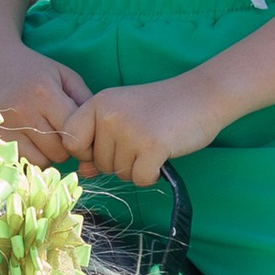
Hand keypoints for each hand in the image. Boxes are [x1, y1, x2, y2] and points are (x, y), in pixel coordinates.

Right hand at [0, 38, 92, 167]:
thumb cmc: (33, 69)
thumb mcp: (63, 75)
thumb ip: (84, 100)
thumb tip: (100, 131)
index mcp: (44, 94)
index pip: (73, 134)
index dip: (83, 139)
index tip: (83, 135)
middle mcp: (23, 113)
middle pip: (59, 152)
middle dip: (66, 148)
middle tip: (63, 136)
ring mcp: (6, 128)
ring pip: (41, 162)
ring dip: (48, 155)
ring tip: (45, 139)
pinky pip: (22, 162)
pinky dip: (30, 157)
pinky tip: (30, 142)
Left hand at [71, 72, 225, 187]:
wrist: (203, 95)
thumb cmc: (161, 108)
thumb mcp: (124, 117)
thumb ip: (99, 141)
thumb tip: (83, 172)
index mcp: (98, 103)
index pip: (71, 140)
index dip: (86, 152)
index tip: (107, 146)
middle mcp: (109, 115)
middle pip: (99, 163)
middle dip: (120, 162)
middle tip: (143, 140)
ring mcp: (130, 130)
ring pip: (120, 173)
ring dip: (137, 168)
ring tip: (154, 144)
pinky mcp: (152, 146)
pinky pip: (140, 179)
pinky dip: (152, 175)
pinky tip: (162, 156)